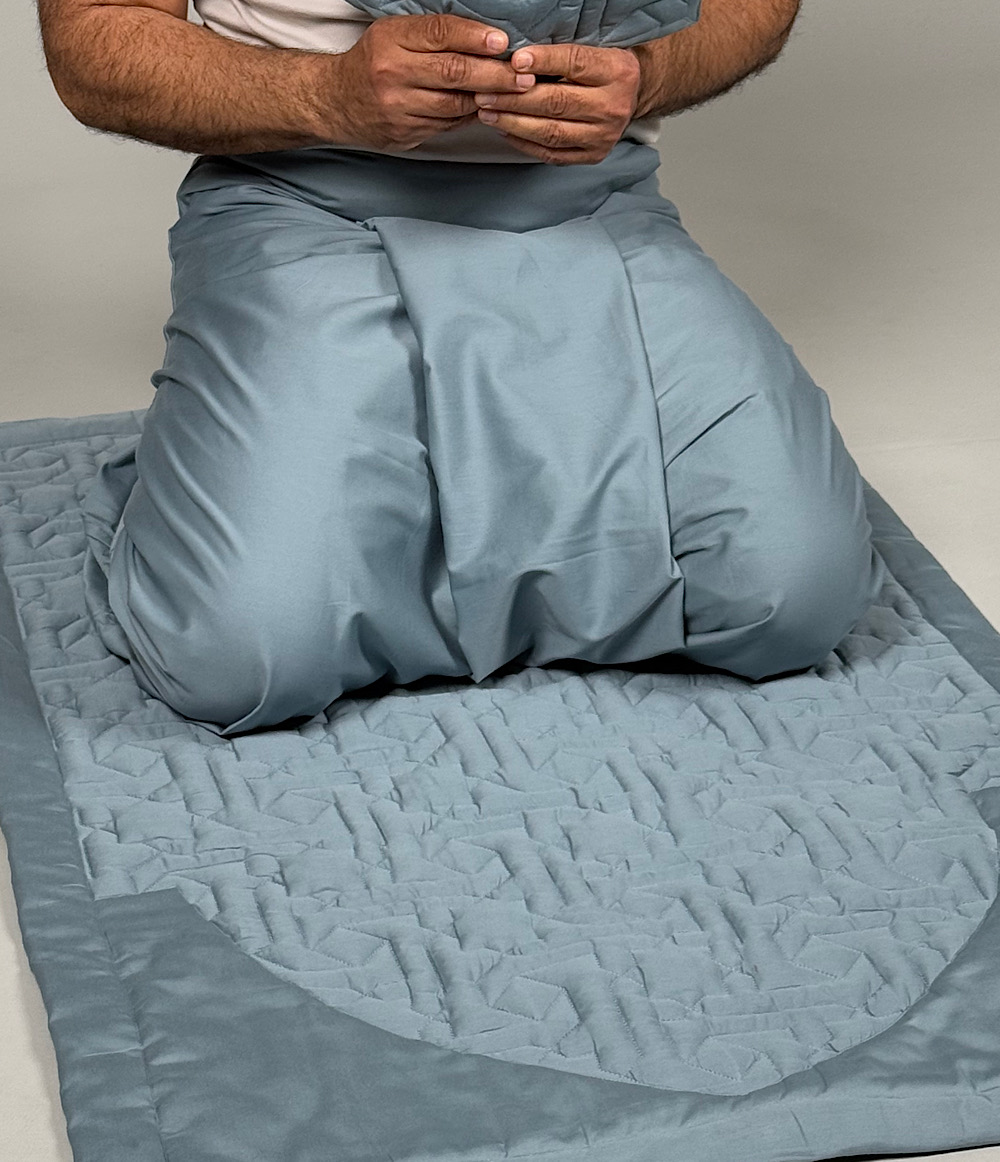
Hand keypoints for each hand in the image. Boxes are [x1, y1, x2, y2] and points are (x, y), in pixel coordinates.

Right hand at [331, 15, 535, 152]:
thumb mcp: (395, 35)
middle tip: (523, 77)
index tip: (502, 42)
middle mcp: (392, 74)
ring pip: (454, 105)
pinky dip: (468, 117)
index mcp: (391, 41)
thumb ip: (434, 36)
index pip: (440, 34)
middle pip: (453, 73)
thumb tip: (485, 41)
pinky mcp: (403, 133)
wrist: (335, 102)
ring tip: (511, 95)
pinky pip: (446, 126)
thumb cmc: (374, 63)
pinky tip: (483, 109)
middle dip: (494, 75)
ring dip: (486, 100)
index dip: (474, 37)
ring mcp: (397, 108)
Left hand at [472, 43, 642, 164]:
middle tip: (486, 95)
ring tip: (488, 114)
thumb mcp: (593, 51)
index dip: (542, 62)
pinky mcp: (593, 155)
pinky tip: (506, 132)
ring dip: (514, 123)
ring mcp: (603, 136)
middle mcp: (612, 106)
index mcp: (615, 72)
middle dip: (515, 99)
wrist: (633, 94)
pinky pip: (552, 153)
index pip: (574, 63)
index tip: (514, 61)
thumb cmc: (604, 69)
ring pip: (552, 132)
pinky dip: (525, 143)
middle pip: (557, 102)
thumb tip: (516, 62)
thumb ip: (561, 57)